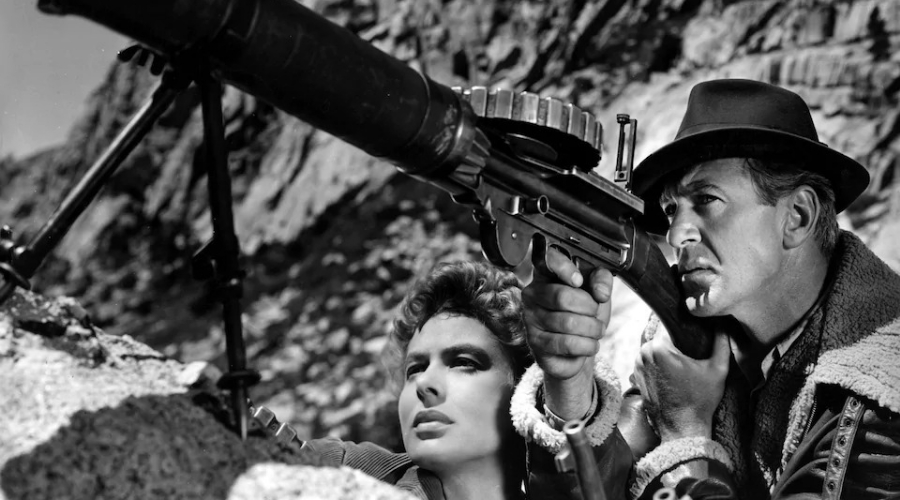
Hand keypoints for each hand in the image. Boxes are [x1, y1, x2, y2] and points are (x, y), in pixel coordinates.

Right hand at [523, 247, 612, 419]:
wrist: (578, 353)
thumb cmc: (586, 317)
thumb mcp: (598, 294)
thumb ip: (600, 279)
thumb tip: (599, 285)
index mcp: (546, 275)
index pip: (547, 259)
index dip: (564, 267)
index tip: (579, 280)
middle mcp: (532, 295)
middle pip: (565, 295)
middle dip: (590, 309)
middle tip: (597, 318)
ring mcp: (531, 321)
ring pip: (569, 322)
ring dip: (591, 331)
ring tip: (593, 335)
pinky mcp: (536, 345)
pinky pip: (567, 344)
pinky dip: (585, 348)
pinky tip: (584, 347)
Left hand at [632, 326, 730, 441]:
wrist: (682, 428)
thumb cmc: (700, 400)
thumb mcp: (717, 370)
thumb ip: (722, 343)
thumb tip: (724, 326)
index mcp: (659, 347)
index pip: (672, 325)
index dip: (686, 328)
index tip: (697, 337)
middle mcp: (643, 353)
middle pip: (663, 337)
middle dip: (677, 342)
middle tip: (694, 353)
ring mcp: (637, 365)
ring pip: (656, 349)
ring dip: (668, 353)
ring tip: (685, 364)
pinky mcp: (636, 375)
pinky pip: (650, 361)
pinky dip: (660, 364)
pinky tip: (675, 374)